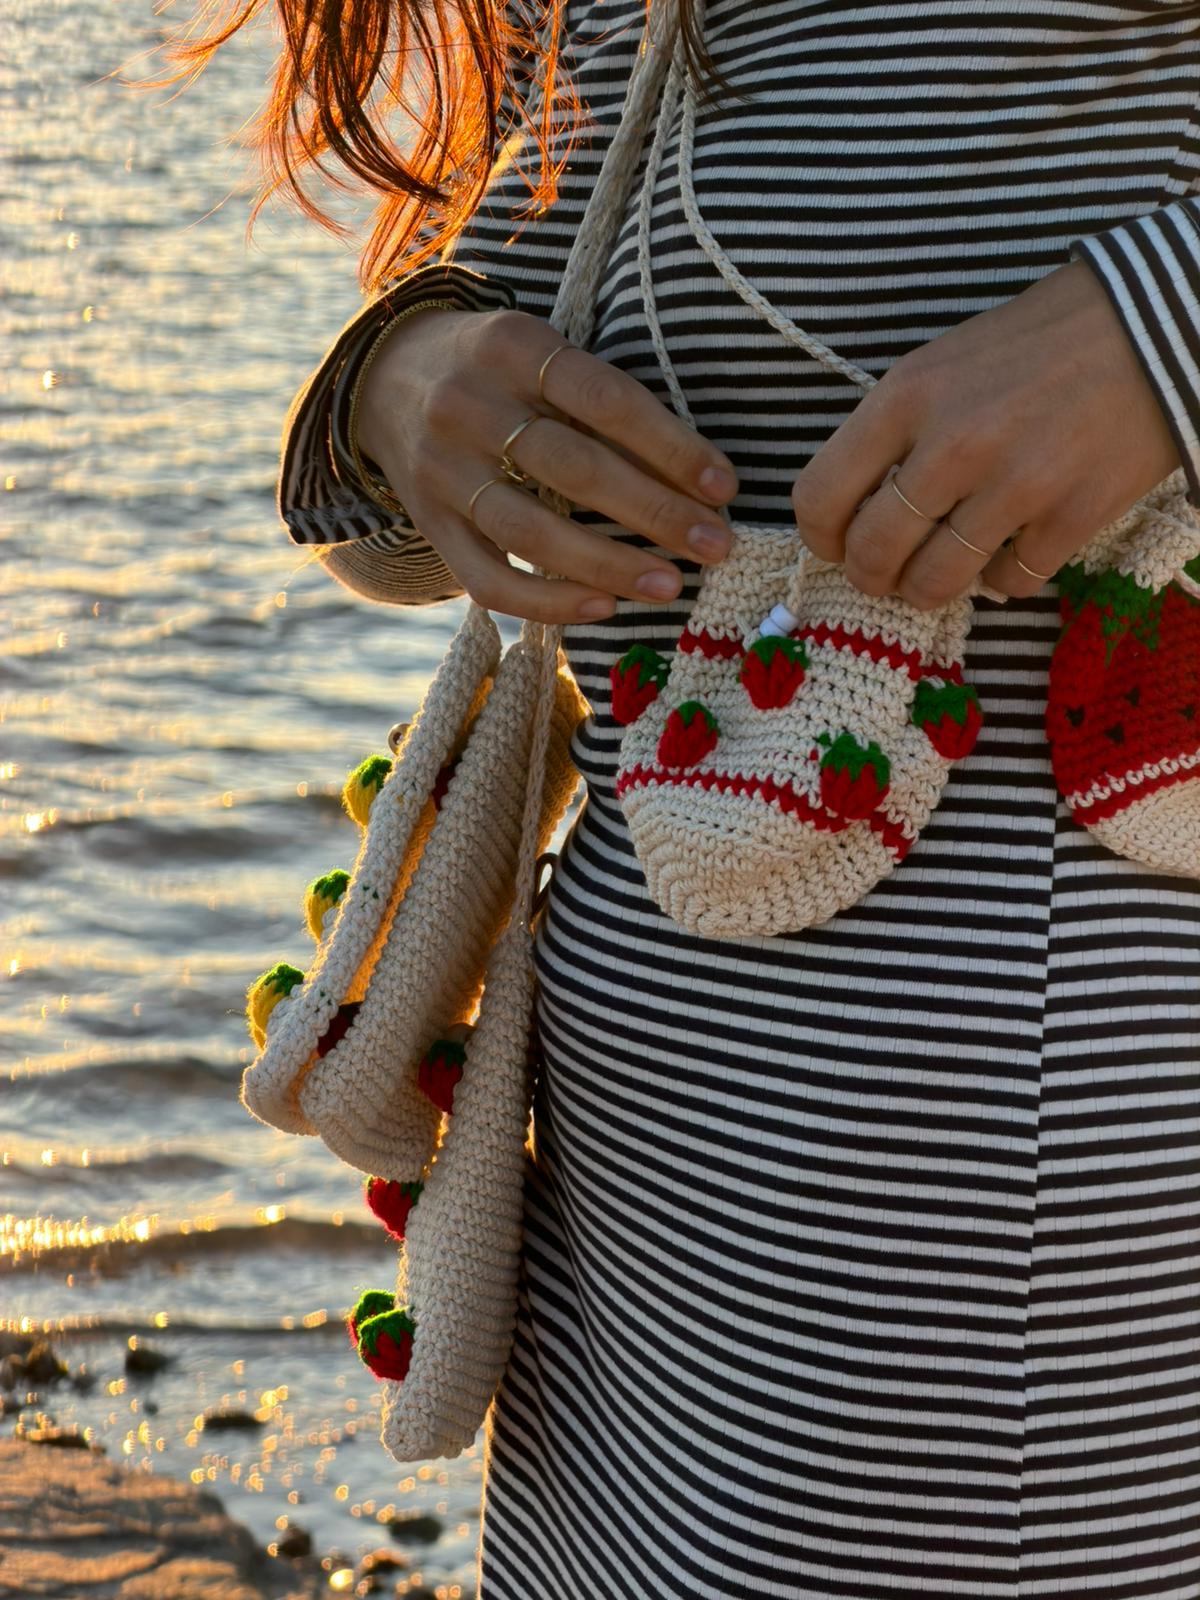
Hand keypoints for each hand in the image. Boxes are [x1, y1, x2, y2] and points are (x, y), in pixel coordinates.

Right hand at [354, 304, 738, 623]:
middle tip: (715, 545)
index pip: (605, 398)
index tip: (724, 487)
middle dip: (654, 512)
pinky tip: (601, 607)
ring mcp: (442, 470)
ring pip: (531, 530)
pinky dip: (547, 601)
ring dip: (608, 564)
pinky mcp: (429, 523)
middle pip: (573, 468)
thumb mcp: (541, 354)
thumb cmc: (499, 372)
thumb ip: (601, 402)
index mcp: (513, 347)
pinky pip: (487, 579)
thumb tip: (697, 478)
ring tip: (669, 585)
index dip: (670, 445)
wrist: (383, 378)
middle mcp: (469, 405)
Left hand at [789, 258, 1182, 606]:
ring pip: (933, 582)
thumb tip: (857, 503)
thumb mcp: (942, 363)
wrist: (1154, 323)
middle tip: (884, 575)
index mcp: (906, 398)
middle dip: (870, 576)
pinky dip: (1000, 579)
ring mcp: (1014, 486)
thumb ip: (895, 430)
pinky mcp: (1070, 517)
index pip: (821, 495)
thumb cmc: (1038, 342)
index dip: (820, 536)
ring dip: (926, 590)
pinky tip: (1007, 552)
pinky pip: (1007, 583)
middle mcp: (952, 445)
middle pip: (873, 552)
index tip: (835, 544)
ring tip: (935, 576)